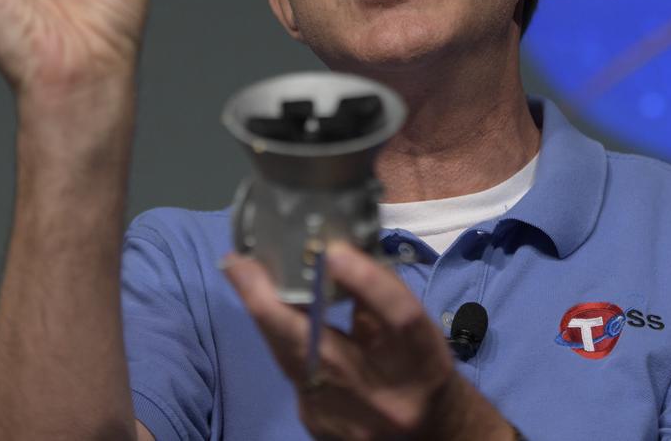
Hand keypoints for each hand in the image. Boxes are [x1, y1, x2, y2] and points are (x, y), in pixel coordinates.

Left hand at [223, 242, 512, 440]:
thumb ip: (381, 293)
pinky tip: (270, 317)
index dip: (368, 282)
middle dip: (275, 305)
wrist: (428, 432)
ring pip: (294, 363)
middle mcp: (386, 398)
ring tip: (243, 275)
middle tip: (242, 264)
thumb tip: (335, 247)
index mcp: (423, 362)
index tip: (333, 250)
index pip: (399, 319)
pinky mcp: (319, 427)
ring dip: (266, 317)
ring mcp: (348, 421)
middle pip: (324, 350)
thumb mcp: (417, 327)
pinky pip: (292, 376)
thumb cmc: (421, 365)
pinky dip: (280, 341)